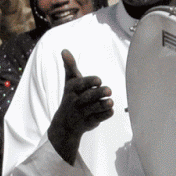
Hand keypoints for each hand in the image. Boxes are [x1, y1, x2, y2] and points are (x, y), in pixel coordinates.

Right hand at [48, 49, 113, 163]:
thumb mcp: (69, 82)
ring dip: (102, 105)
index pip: (80, 84)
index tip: (99, 80)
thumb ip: (70, 66)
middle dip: (98, 93)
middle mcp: (75, 102)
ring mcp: (81, 113)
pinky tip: (110, 110)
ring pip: (93, 109)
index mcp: (71, 89)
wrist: (64, 124)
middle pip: (88, 97)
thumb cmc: (70, 97)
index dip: (89, 82)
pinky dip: (104, 115)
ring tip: (110, 101)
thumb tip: (64, 50)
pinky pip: (97, 119)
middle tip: (109, 90)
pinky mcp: (88, 123)